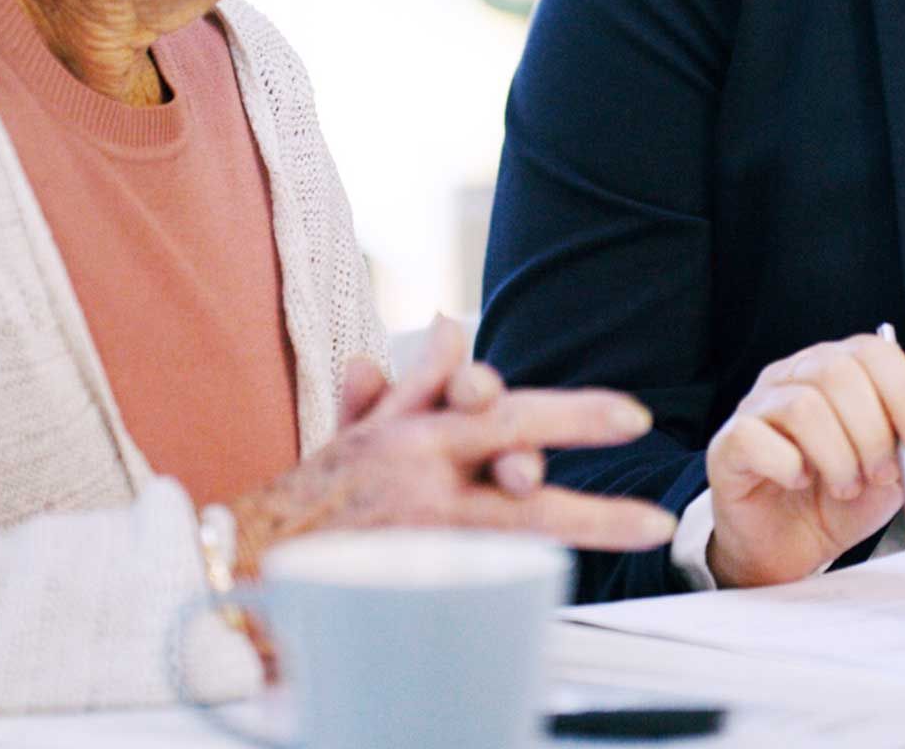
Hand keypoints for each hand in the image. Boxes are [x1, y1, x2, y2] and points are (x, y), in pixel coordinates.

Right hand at [232, 332, 675, 571]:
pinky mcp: (415, 580)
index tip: (633, 419)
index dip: (572, 415)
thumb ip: (417, 381)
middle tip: (655, 516)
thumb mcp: (366, 426)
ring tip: (646, 531)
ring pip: (516, 533)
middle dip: (593, 494)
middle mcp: (425, 482)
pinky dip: (528, 570)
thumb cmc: (322, 491)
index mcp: (418, 436)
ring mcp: (423, 536)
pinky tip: (571, 572)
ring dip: (585, 529)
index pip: (506, 416)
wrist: (249, 559)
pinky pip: (484, 573)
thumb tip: (449, 324)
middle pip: (521, 482)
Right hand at [705, 333, 904, 589]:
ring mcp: (755, 407)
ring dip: (838, 458)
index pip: (872, 351)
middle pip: (837, 372)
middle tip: (881, 474)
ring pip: (802, 406)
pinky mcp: (728, 444)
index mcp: (836, 371)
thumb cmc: (836, 502)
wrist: (790, 548)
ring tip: (844, 486)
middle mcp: (792, 377)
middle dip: (873, 432)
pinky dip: (789, 467)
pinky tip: (799, 482)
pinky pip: (756, 439)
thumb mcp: (895, 472)